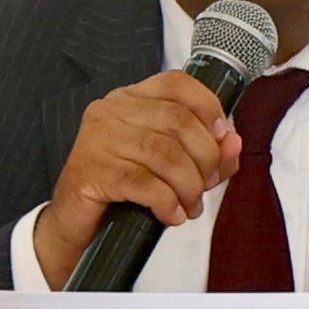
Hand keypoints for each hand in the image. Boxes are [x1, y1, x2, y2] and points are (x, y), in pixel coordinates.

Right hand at [29, 72, 240, 280]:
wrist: (75, 225)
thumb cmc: (122, 192)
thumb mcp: (171, 168)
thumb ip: (206, 153)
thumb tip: (234, 143)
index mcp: (130, 99)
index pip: (177, 83)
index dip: (208, 107)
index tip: (220, 137)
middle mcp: (111, 110)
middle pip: (178, 121)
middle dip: (204, 158)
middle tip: (205, 186)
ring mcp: (98, 138)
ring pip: (165, 154)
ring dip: (188, 186)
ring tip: (189, 205)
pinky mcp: (91, 170)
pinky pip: (145, 184)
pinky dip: (167, 203)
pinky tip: (170, 214)